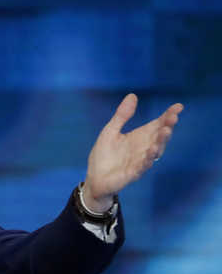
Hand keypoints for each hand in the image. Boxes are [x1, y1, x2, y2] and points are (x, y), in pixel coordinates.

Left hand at [83, 93, 182, 211]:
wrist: (95, 178)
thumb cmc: (104, 155)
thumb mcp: (110, 131)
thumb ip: (122, 115)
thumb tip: (132, 95)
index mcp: (140, 136)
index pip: (157, 124)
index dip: (168, 116)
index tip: (178, 106)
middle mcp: (144, 148)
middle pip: (159, 136)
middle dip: (167, 127)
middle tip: (173, 118)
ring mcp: (140, 161)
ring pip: (155, 151)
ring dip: (160, 141)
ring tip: (165, 131)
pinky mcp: (133, 173)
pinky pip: (142, 166)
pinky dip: (147, 159)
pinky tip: (151, 151)